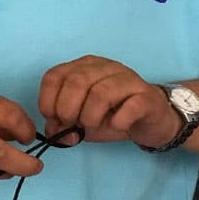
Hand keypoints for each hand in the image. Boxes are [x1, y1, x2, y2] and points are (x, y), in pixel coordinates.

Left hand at [39, 55, 179, 149]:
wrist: (150, 120)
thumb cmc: (113, 116)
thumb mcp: (81, 121)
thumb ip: (64, 125)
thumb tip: (54, 132)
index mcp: (84, 68)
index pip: (55, 75)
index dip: (48, 101)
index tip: (54, 120)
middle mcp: (105, 67)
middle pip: (76, 82)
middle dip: (68, 110)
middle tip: (73, 126)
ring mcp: (128, 79)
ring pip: (101, 93)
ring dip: (90, 117)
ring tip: (93, 126)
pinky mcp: (146, 96)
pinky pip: (130, 106)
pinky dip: (118, 120)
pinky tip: (116, 125)